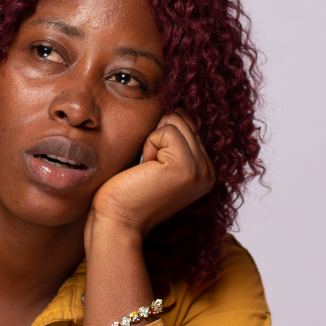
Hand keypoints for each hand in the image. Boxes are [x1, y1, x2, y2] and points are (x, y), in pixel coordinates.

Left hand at [88, 110, 215, 241]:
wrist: (116, 220)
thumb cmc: (126, 191)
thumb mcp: (155, 160)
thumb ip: (172, 139)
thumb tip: (174, 104)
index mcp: (204, 169)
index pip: (187, 123)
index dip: (160, 137)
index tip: (151, 166)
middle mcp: (209, 171)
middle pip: (182, 119)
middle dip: (156, 137)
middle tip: (147, 169)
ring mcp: (201, 170)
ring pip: (175, 121)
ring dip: (152, 141)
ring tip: (147, 170)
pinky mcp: (187, 167)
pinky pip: (166, 130)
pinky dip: (149, 144)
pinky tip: (146, 170)